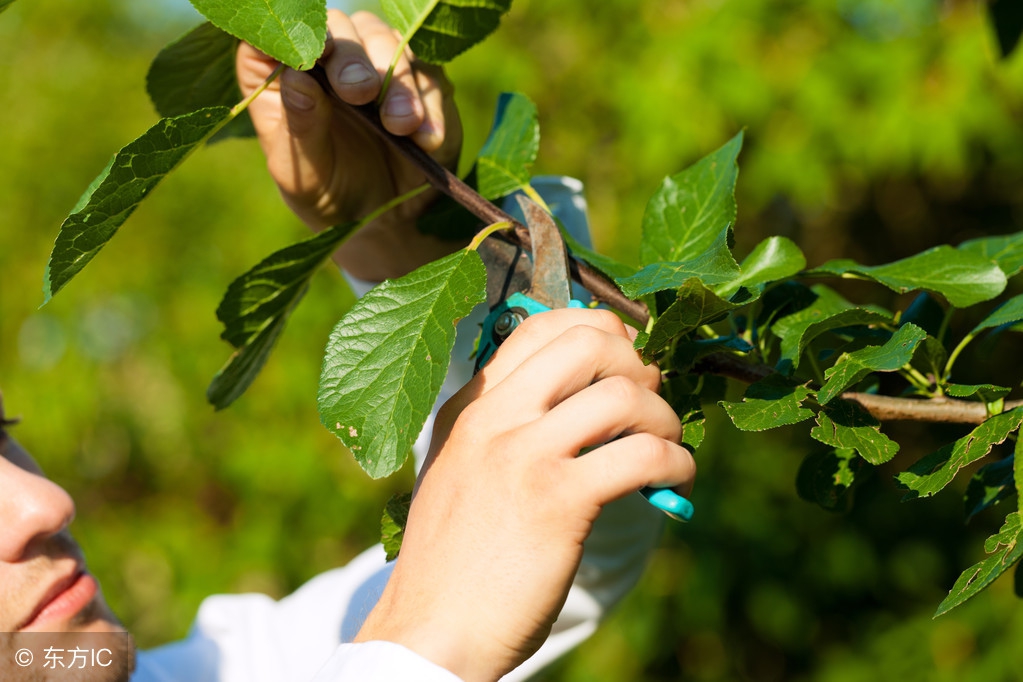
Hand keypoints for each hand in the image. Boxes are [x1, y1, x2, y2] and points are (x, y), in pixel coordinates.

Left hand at [237, 10, 464, 280]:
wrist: (385, 222)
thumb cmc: (328, 193)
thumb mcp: (303, 173)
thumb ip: (300, 126)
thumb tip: (296, 77)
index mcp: (280, 76)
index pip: (276, 35)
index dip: (294, 35)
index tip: (314, 53)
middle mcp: (327, 59)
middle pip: (337, 26)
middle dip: (351, 56)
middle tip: (360, 92)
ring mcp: (375, 64)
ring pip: (385, 40)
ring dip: (395, 79)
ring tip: (400, 125)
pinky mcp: (419, 81)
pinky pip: (428, 73)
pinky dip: (429, 103)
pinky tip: (427, 139)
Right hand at [355, 309, 695, 681]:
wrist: (431, 629)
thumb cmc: (454, 558)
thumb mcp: (459, 471)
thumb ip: (503, 428)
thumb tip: (581, 399)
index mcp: (469, 406)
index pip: (538, 326)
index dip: (597, 329)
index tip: (624, 359)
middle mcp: (493, 419)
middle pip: (587, 344)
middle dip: (636, 363)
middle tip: (649, 399)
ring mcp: (522, 456)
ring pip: (622, 394)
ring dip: (664, 417)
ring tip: (666, 445)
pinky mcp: (557, 502)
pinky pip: (641, 455)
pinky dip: (675, 463)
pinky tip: (674, 482)